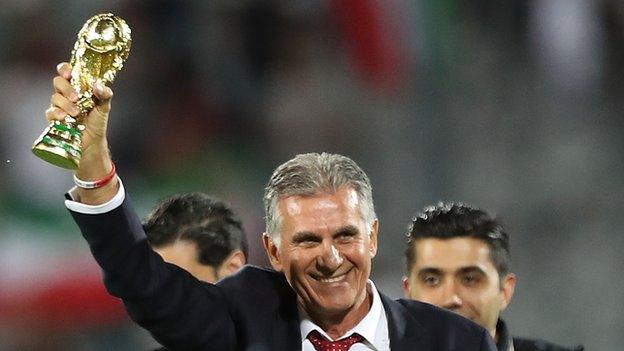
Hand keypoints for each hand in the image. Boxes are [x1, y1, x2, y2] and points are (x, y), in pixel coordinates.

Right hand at [46, 62, 118, 202]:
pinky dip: (56, 113)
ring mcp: (59, 106)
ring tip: (76, 113)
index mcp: (78, 87)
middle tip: (76, 97)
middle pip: (58, 82)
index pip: (67, 71)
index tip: (69, 73)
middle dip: (66, 88)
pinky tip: (64, 117)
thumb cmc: (97, 122)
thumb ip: (105, 95)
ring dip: (65, 103)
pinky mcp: (54, 118)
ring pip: (55, 97)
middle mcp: (66, 94)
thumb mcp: (104, 107)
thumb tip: (98, 85)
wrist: (92, 142)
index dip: (65, 69)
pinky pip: (50, 112)